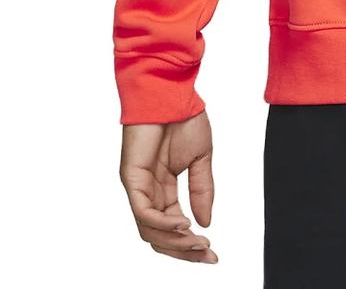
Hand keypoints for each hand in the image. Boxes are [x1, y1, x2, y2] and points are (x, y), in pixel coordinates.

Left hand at [119, 110, 217, 262]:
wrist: (172, 92)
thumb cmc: (184, 118)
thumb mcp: (201, 159)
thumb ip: (202, 190)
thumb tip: (205, 222)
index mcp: (163, 188)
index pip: (173, 226)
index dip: (191, 244)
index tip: (213, 253)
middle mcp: (147, 191)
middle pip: (159, 236)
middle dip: (184, 251)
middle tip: (207, 255)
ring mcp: (137, 186)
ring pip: (149, 230)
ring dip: (174, 242)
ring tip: (198, 242)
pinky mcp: (131, 178)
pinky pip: (144, 211)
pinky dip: (162, 223)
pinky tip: (184, 225)